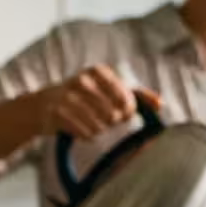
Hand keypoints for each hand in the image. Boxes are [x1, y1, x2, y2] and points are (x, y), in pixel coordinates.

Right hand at [38, 65, 161, 139]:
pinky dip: (88, 135)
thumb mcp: (109, 88)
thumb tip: (160, 104)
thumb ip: (137, 95)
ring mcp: (68, 97)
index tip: (124, 114)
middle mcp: (82, 80)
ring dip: (100, 130)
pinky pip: (85, 133)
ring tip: (95, 125)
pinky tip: (84, 130)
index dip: (128, 110)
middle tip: (107, 120)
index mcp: (98, 71)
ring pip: (99, 126)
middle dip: (113, 121)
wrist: (45, 103)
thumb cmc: (85, 96)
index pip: (125, 97)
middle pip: (113, 114)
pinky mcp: (57, 113)